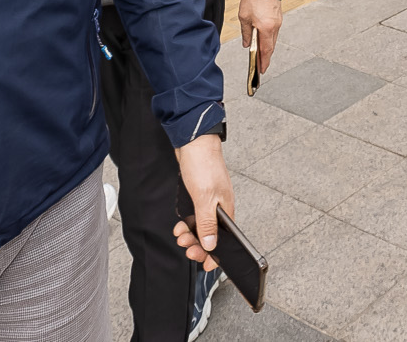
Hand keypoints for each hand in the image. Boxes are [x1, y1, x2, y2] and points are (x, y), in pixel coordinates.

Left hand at [170, 134, 232, 269]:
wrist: (192, 142)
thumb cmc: (203, 165)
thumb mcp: (205, 198)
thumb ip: (207, 224)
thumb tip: (212, 246)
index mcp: (226, 210)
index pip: (225, 241)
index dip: (216, 255)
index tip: (205, 266)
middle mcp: (219, 208)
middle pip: (212, 237)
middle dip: (199, 246)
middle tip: (187, 249)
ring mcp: (209, 202)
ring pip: (201, 228)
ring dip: (190, 236)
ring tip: (180, 236)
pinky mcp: (199, 196)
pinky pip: (194, 218)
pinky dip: (186, 225)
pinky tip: (180, 225)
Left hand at [238, 0, 282, 76]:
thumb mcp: (244, 17)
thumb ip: (246, 32)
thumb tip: (246, 43)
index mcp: (266, 28)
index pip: (266, 50)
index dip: (264, 61)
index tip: (262, 70)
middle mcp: (274, 27)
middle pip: (271, 47)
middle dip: (265, 57)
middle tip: (261, 66)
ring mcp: (278, 22)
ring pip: (273, 40)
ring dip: (267, 48)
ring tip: (260, 56)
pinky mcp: (278, 18)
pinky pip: (273, 33)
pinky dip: (268, 39)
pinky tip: (263, 41)